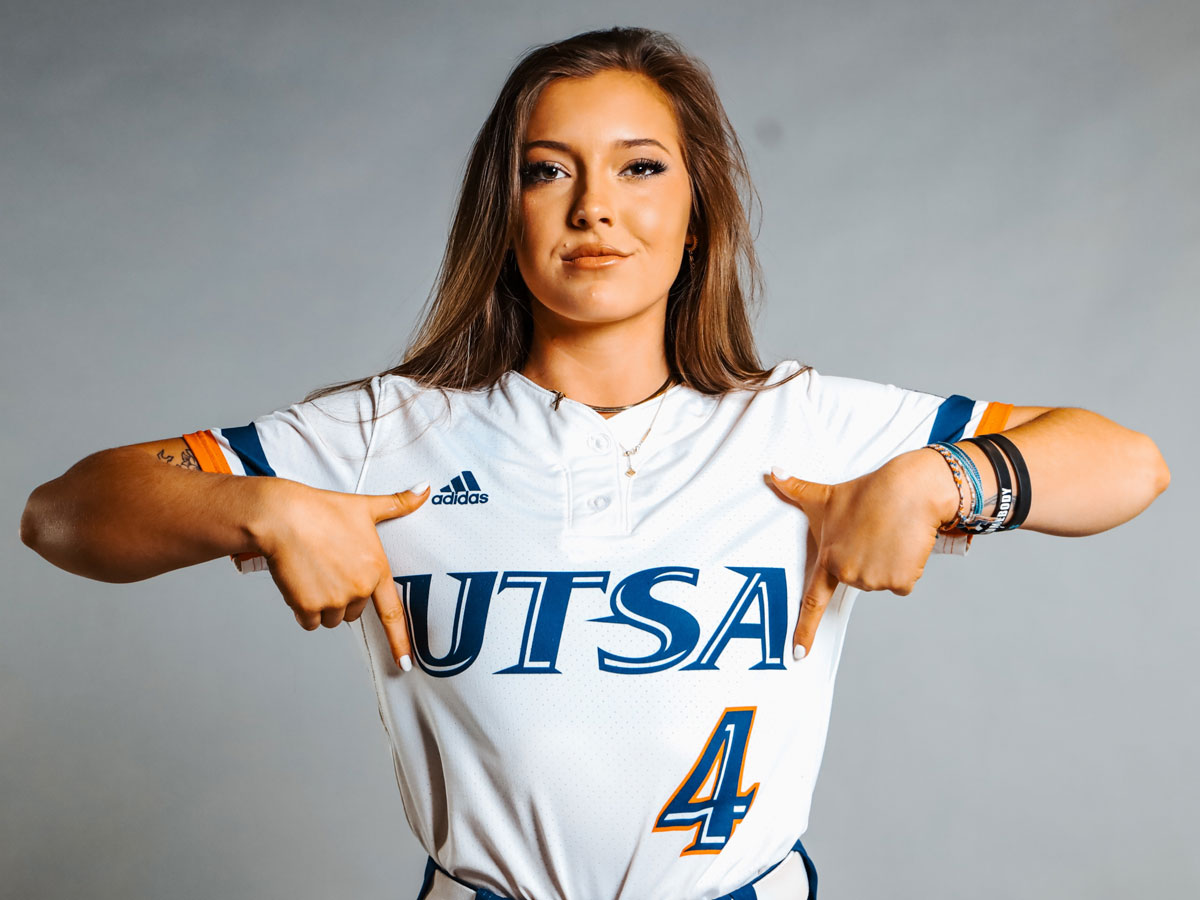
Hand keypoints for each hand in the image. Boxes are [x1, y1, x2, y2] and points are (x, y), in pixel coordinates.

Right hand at [254, 478, 429, 670]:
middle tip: (329, 566)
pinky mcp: (309, 608)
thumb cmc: (322, 510)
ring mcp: (334, 601)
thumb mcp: (365, 506)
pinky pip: (308, 621)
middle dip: (342, 596)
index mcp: (376, 570)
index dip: (401, 642)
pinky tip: (299, 581)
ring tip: (313, 571)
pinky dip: (302, 607)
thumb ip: (398, 503)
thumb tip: (425, 488)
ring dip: (322, 603)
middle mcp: (359, 589)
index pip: (393, 614)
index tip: (406, 664)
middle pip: (353, 610)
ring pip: (330, 618)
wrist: (283, 517)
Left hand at [769, 450, 954, 660]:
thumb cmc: (867, 491)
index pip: (812, 601)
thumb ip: (795, 488)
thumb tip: (771, 471)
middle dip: (866, 560)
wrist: (909, 489)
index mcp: (828, 560)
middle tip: (872, 535)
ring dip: (888, 562)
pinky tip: (904, 545)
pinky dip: (907, 567)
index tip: (796, 656)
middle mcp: (848, 574)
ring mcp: (873, 580)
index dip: (803, 630)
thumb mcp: (826, 494)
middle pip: (859, 580)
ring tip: (888, 535)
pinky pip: (903, 582)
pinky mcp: (899, 581)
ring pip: (883, 581)